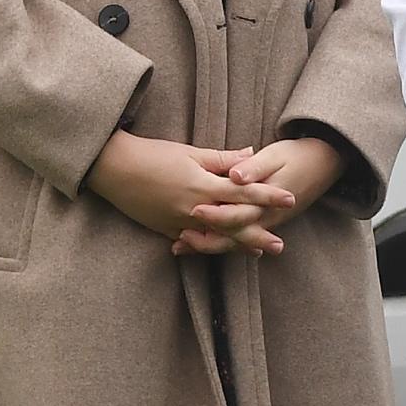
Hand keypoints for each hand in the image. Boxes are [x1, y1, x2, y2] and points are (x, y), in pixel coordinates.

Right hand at [88, 131, 299, 256]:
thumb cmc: (153, 155)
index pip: (244, 192)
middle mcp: (194, 208)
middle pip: (233, 224)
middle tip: (280, 245)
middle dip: (258, 234)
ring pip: (214, 238)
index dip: (269, 196)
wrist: (114, 169)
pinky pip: (191, 241)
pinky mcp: (165, 229)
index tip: (290, 198)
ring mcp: (179, 222)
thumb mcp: (190, 153)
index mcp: (203, 185)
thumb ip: (222, 159)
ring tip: (256, 252)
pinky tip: (220, 250)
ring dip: (236, 245)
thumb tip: (251, 154)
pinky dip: (207, 247)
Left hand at [170, 134, 343, 256]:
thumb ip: (254, 167)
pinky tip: (196, 243)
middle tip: (180, 238)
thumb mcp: (275, 155)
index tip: (195, 210)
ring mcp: (265, 224)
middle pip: (232, 236)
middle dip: (205, 239)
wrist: (324, 165)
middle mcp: (265, 218)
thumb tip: (235, 175)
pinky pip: (239, 238)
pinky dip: (218, 242)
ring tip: (181, 245)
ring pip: (234, 242)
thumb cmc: (296, 156)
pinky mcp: (263, 224)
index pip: (238, 214)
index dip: (216, 214)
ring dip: (208, 245)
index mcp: (266, 201)